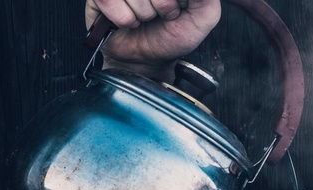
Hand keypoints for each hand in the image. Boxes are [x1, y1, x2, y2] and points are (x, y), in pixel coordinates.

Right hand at [85, 0, 221, 80]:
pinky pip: (110, 0)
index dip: (171, 2)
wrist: (146, 60)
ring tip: (145, 19)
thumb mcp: (202, 18)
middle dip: (163, 5)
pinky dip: (123, 18)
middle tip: (162, 15)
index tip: (176, 10)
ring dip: (143, 13)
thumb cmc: (171, 37)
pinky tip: (129, 21)